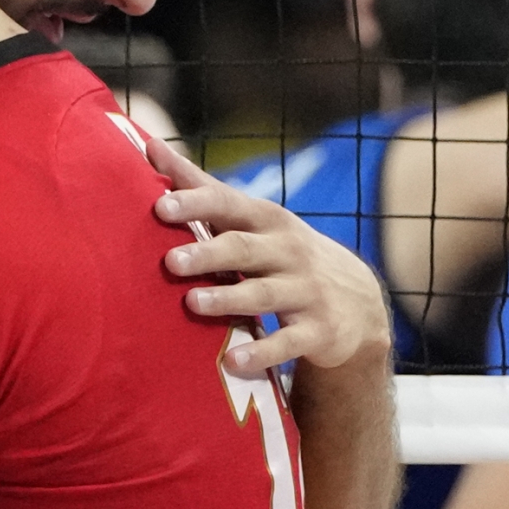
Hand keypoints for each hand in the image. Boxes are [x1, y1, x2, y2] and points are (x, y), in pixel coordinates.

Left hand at [142, 133, 393, 379]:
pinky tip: (233, 362)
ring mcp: (306, 291)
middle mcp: (289, 251)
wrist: (358, 302)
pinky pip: (288, 343)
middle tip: (170, 261)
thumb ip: (202, 187)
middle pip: (243, 249)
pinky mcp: (318, 331)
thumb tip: (149, 145)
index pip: (229, 206)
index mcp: (267, 221)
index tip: (160, 206)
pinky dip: (262, 353)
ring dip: (229, 299)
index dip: (196, 204)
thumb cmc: (282, 252)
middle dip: (208, 254)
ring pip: (264, 295)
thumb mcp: (252, 219)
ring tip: (193, 303)